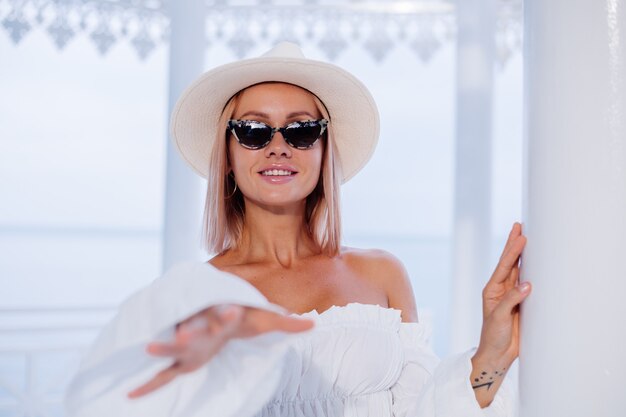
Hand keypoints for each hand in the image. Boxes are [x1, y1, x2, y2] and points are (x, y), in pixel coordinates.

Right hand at [127, 304, 313, 398]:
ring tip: (147, 348)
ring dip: (164, 348)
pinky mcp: (181, 360)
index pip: (227, 314)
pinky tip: (129, 395)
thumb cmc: (241, 317)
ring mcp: (189, 344)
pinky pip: (163, 372)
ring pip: (174, 346)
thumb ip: (287, 323)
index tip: (235, 309)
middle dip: (191, 331)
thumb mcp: (265, 320)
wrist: (214, 309)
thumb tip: (314, 325)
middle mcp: (203, 328)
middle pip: (196, 329)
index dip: (230, 313)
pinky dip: (148, 383)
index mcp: (223, 317)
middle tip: (187, 332)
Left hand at [475, 222, 530, 366]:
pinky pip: (528, 284)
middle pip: (510, 263)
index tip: (521, 236)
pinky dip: (532, 271)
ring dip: (523, 255)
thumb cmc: (493, 336)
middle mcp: (502, 289)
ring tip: (527, 237)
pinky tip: (536, 262)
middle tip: (520, 226)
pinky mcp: (522, 303)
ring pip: (519, 270)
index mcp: (492, 290)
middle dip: (515, 244)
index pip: (504, 266)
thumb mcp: (499, 317)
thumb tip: (527, 284)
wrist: (497, 354)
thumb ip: (512, 300)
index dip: (512, 250)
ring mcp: (512, 295)